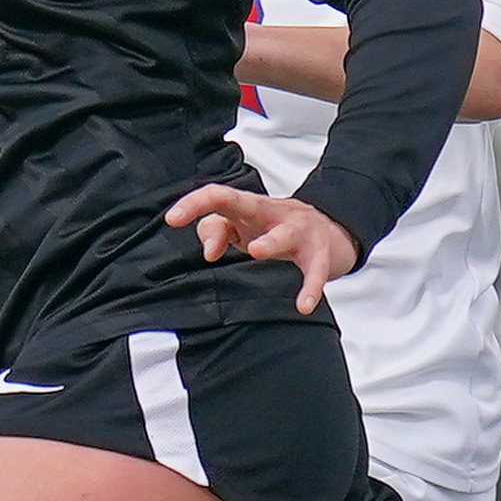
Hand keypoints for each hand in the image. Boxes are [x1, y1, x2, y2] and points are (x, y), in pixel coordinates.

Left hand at [165, 186, 356, 312]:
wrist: (329, 231)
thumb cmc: (272, 228)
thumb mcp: (241, 226)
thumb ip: (215, 231)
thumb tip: (208, 252)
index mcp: (248, 206)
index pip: (217, 195)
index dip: (193, 204)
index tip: (171, 220)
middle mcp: (272, 212)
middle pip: (246, 201)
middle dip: (227, 205)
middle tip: (207, 231)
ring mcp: (298, 230)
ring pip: (285, 232)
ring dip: (271, 241)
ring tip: (256, 252)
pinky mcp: (320, 253)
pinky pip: (315, 270)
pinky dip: (310, 287)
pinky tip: (303, 306)